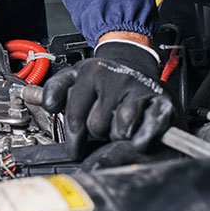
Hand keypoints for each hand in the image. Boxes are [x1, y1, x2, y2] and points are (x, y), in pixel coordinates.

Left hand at [42, 41, 172, 158]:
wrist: (134, 61)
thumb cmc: (102, 77)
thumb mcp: (74, 76)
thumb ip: (56, 89)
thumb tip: (49, 106)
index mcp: (90, 72)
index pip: (75, 116)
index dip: (74, 139)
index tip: (75, 149)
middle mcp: (114, 77)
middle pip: (96, 126)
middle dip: (97, 134)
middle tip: (101, 130)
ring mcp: (138, 87)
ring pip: (120, 129)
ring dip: (118, 136)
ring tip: (117, 129)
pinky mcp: (160, 98)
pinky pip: (150, 124)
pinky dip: (143, 137)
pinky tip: (138, 141)